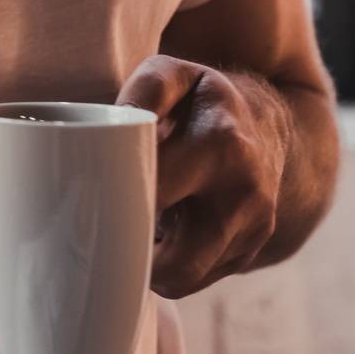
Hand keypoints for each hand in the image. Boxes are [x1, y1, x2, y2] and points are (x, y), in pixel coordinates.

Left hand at [116, 55, 290, 297]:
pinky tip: (165, 232)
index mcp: (220, 143)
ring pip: (188, 278)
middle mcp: (245, 192)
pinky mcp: (254, 249)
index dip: (117, 206)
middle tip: (104, 231)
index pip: (155, 194)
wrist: (265, 121)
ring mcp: (255, 227)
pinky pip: (203, 277)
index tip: (89, 203)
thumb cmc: (199, 98)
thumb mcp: (171, 75)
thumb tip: (110, 133)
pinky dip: (176, 265)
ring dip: (153, 266)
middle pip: (177, 263)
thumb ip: (140, 94)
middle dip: (133, 255)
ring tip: (134, 228)